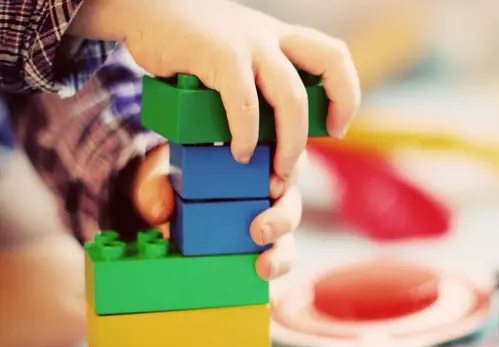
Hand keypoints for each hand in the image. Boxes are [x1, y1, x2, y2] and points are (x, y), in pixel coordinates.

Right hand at [72, 0, 359, 180]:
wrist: (145, 10)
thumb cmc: (190, 45)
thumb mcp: (236, 57)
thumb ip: (256, 85)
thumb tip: (265, 140)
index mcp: (281, 38)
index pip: (334, 56)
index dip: (346, 93)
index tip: (336, 127)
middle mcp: (272, 36)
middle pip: (331, 63)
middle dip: (336, 110)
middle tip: (313, 148)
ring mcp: (249, 43)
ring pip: (291, 97)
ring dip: (290, 142)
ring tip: (275, 171)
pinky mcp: (219, 54)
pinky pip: (245, 102)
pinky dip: (245, 134)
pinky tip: (238, 151)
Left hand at [132, 143, 305, 280]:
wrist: (166, 204)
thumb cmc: (175, 178)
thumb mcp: (162, 173)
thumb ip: (156, 185)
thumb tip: (160, 211)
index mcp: (257, 161)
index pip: (287, 160)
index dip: (289, 172)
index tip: (272, 186)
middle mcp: (270, 192)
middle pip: (292, 202)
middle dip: (283, 218)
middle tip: (259, 231)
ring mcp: (270, 222)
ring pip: (290, 236)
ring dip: (282, 253)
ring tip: (264, 265)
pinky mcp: (264, 249)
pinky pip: (280, 259)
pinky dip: (276, 267)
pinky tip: (262, 273)